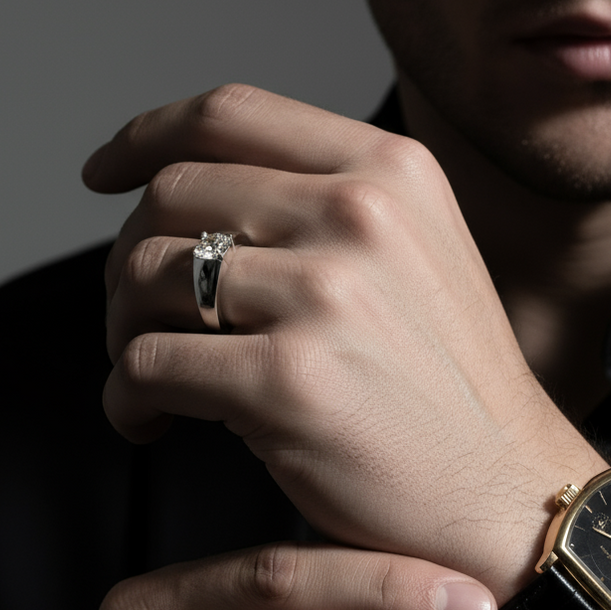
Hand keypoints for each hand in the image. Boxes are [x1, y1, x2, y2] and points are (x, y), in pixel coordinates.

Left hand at [89, 85, 606, 600]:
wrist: (504, 495)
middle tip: (133, 318)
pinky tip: (150, 424)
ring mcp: (325, 296)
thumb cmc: (451, 394)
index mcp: (390, 173)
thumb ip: (326, 212)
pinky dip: (126, 399)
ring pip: (145, 277)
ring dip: (120, 332)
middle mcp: (359, 216)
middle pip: (172, 196)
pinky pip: (146, 365)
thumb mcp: (418, 261)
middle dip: (126, 261)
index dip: (146, 139)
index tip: (105, 174)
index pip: (231, 114)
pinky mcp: (288, 382)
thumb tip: (196, 211)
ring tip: (147, 381)